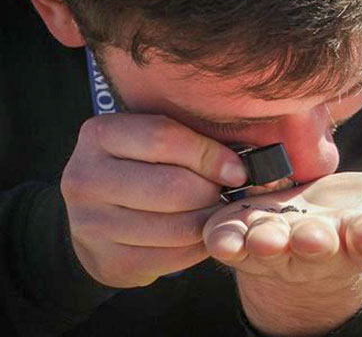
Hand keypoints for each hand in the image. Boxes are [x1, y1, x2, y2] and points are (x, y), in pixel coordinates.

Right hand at [60, 114, 246, 287]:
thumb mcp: (152, 142)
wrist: (97, 215)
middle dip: (212, 193)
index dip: (210, 155)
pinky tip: (200, 235)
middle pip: (173, 187)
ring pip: (176, 227)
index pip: (164, 138)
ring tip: (215, 213)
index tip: (237, 171)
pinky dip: (197, 248)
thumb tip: (242, 163)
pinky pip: (171, 257)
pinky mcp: (106, 260)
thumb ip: (190, 141)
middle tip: (225, 194)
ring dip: (208, 222)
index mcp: (100, 135)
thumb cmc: (140, 168)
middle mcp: (85, 177)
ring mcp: (90, 223)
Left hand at [203, 172, 361, 280]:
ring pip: (272, 249)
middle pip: (321, 248)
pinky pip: (230, 240)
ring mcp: (279, 245)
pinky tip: (220, 227)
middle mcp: (322, 246)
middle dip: (318, 243)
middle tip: (315, 235)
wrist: (311, 234)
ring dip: (265, 243)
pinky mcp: (244, 236)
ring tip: (261, 235)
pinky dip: (223, 235)